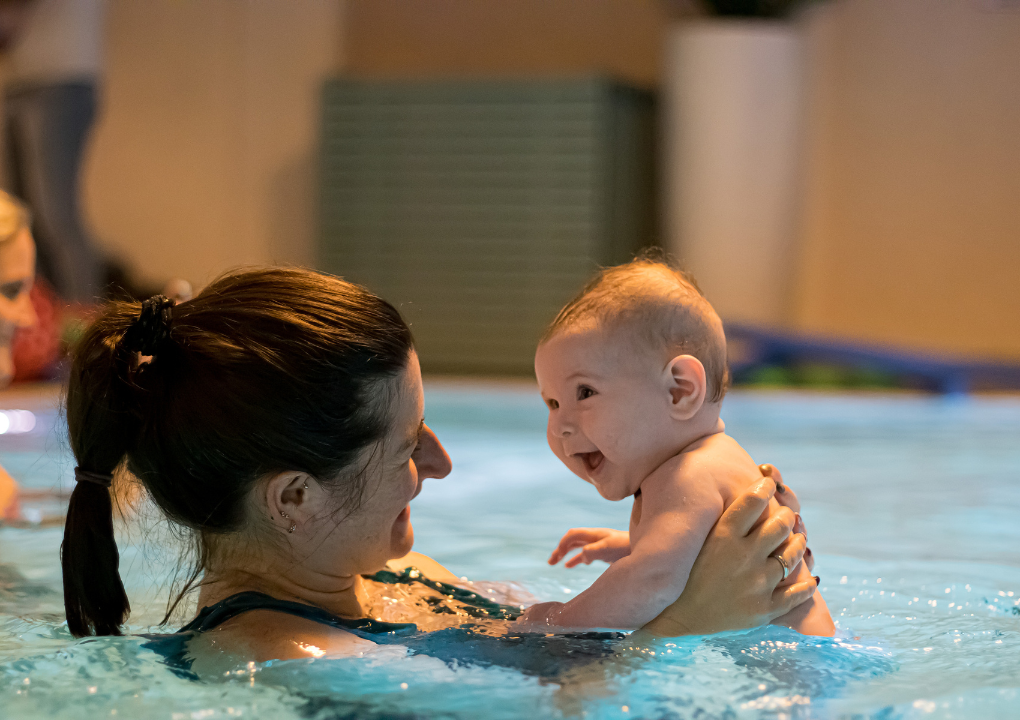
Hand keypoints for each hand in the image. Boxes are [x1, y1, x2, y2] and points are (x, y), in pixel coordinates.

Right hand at [548, 527, 630, 567]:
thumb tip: (581, 557)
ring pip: (576, 546)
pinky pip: (584, 553)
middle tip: (551, 562)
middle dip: (560, 549)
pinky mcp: (604, 552)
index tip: (557, 557)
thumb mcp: (609, 549)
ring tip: (554, 563)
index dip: (562, 544)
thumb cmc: (627, 548)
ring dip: (564, 553)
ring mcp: (599, 544)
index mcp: (594, 534)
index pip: (572, 535)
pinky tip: (569, 566)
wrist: (645, 551)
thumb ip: (594, 551)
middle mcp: (595, 537)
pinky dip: (575, 559)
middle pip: (572, 540)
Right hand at [638, 478, 815, 636]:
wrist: (674, 618)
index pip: (753, 501)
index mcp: (722, 536)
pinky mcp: (764, 610)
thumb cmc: (682, 574)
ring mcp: (756, 584)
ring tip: (797, 538)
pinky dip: (807, 585)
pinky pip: (797, 594)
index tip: (769, 484)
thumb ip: (719, 520)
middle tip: (785, 514)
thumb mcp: (695, 540)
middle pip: (779, 525)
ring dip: (798, 543)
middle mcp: (743, 556)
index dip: (765, 487)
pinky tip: (811, 579)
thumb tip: (745, 496)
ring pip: (792, 555)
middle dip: (785, 515)